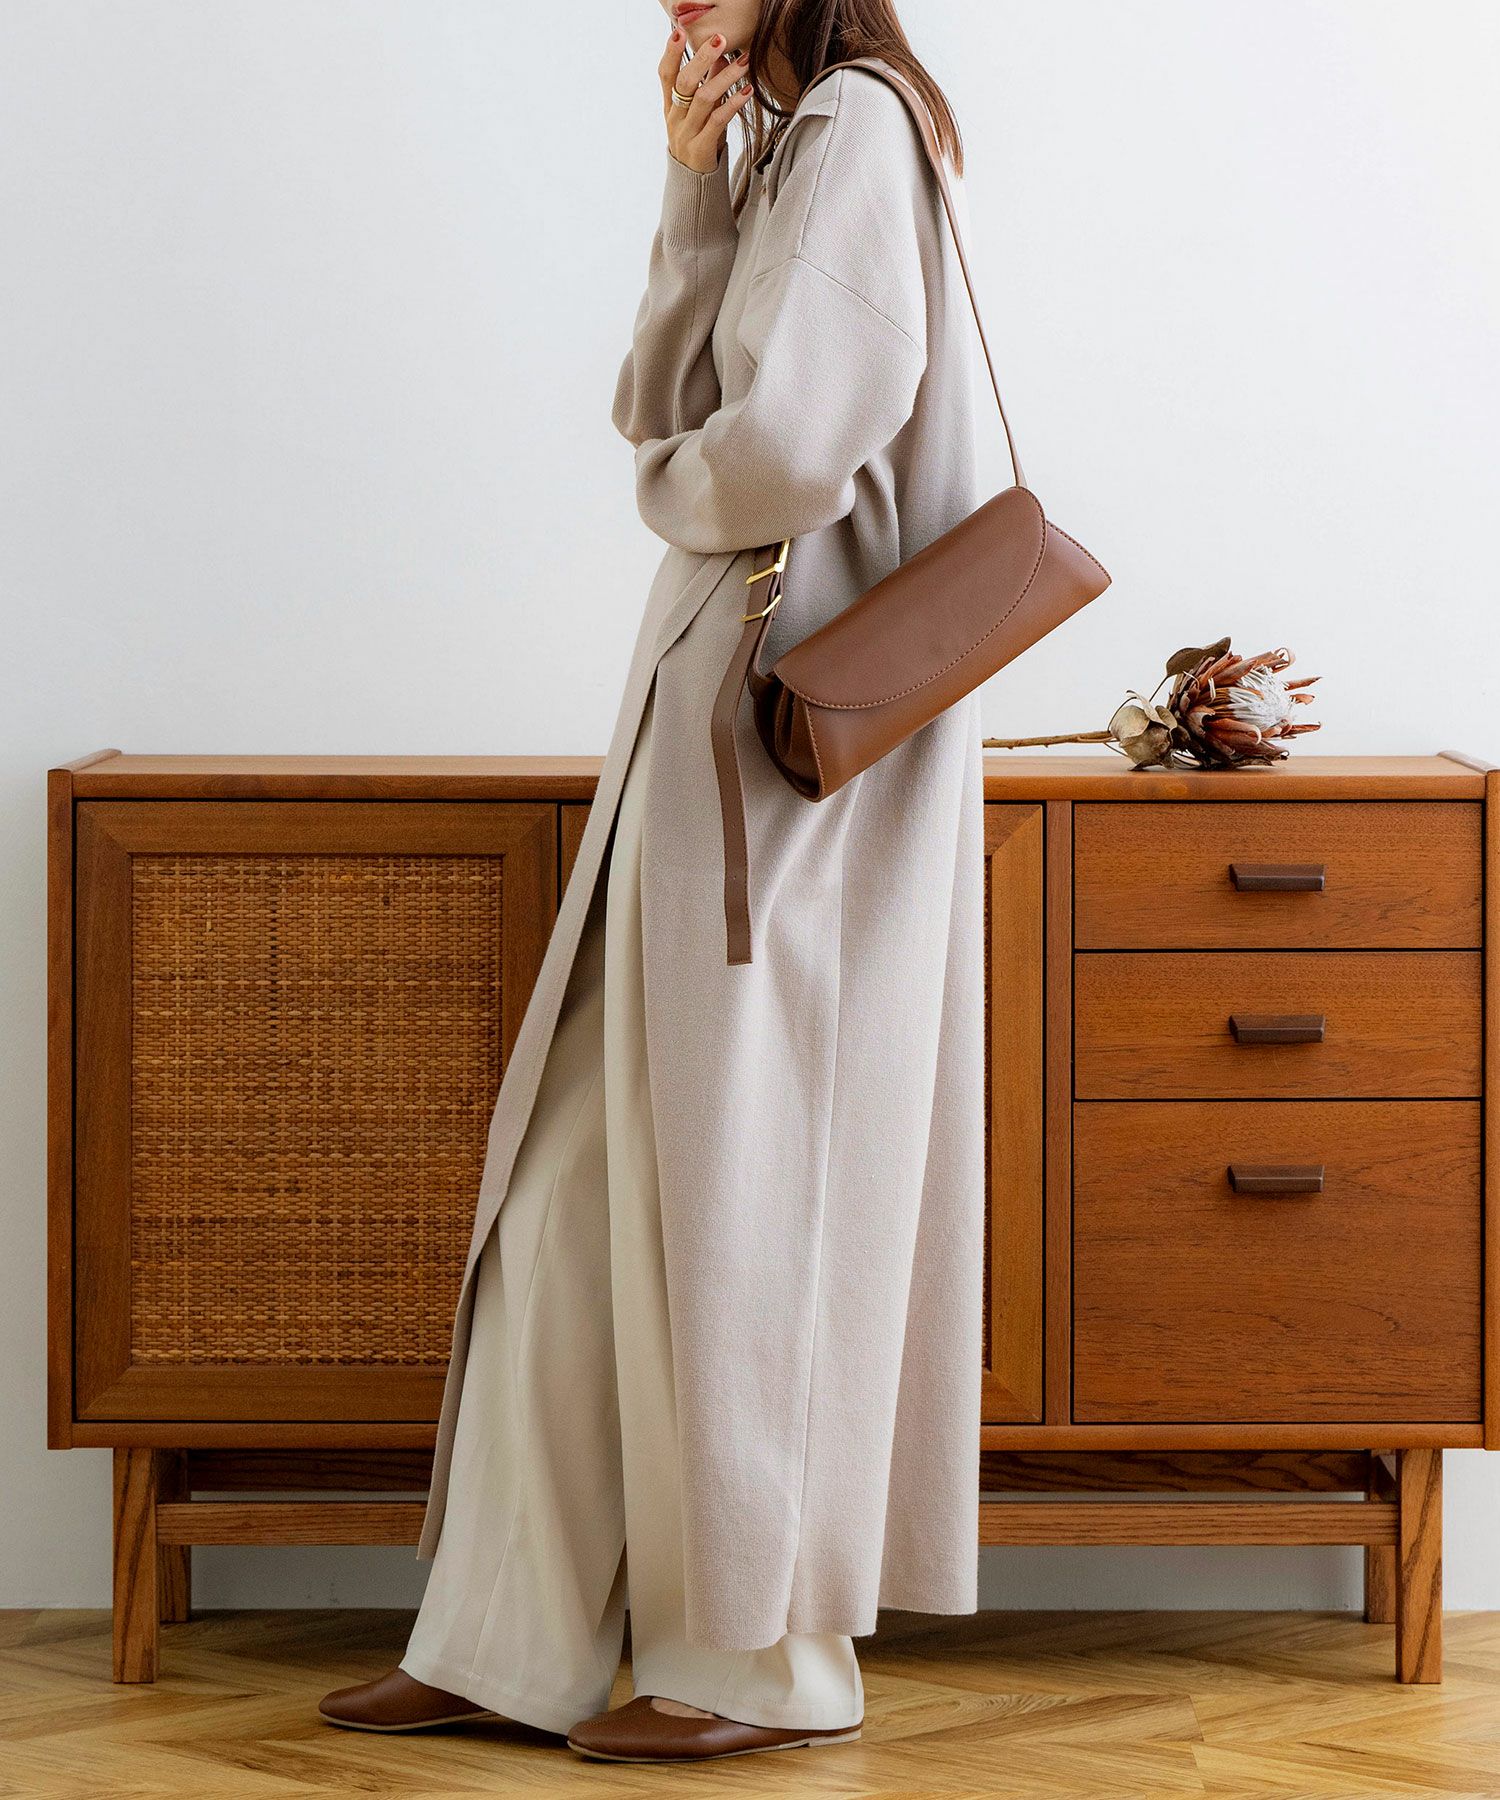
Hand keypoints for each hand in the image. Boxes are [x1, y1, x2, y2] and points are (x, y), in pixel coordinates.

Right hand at [659, 27, 751, 171]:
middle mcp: (675, 118)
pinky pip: (717, 121)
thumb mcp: (699, 112)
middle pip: (685, 83)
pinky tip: (747, 91)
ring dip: (726, 77)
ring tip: (744, 62)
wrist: (693, 184)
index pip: (665, 74)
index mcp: (670, 106)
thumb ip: (708, 83)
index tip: (679, 31)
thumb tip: (721, 55)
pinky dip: (733, 103)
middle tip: (721, 39)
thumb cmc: (698, 140)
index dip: (671, 53)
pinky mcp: (700, 149)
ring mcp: (686, 134)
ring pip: (704, 99)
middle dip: (702, 58)